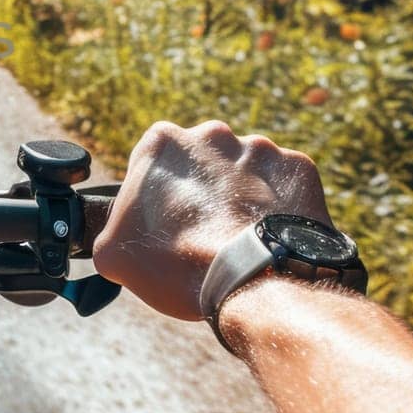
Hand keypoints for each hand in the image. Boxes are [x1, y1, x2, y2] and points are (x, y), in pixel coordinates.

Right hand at [91, 120, 331, 320]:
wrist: (253, 279)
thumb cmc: (177, 264)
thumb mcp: (114, 253)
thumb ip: (112, 230)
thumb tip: (117, 240)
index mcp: (163, 142)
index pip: (154, 161)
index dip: (158, 194)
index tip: (165, 224)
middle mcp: (212, 134)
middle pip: (202, 162)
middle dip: (202, 191)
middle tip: (202, 233)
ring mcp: (260, 148)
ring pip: (245, 172)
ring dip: (241, 198)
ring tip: (240, 240)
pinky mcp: (299, 168)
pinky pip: (284, 186)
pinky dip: (278, 207)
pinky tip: (269, 236)